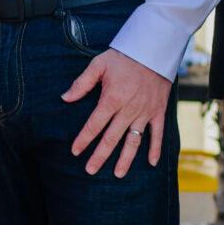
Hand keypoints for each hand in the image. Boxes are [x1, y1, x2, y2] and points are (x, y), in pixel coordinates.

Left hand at [64, 47, 171, 178]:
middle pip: (111, 139)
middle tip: (90, 170)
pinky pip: (157, 134)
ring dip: (126, 159)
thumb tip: (64, 98)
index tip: (75, 152)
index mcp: (111, 99)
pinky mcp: (158, 112)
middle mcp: (128, 110)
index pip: (94, 125)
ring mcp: (145, 113)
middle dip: (100, 156)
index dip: (83, 140)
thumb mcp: (98, 65)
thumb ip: (81, 84)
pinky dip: (156, 149)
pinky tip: (152, 163)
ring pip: (134, 141)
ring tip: (118, 174)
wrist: (154, 50)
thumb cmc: (124, 57)